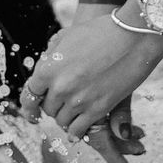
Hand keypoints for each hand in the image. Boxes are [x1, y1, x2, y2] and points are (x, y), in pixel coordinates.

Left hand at [20, 6, 162, 162]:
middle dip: (53, 106)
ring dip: (66, 117)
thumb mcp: (67, 37)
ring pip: (62, 121)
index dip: (29, 106)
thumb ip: (50, 57)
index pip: (29, 96)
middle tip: (63, 101)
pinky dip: (76, 131)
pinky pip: (78, 129)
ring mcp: (79, 101)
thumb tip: (43, 71)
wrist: (132, 36)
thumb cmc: (100, 31)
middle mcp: (60, 88)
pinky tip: (78, 129)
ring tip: (74, 110)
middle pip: (48, 109)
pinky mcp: (98, 110)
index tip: (33, 112)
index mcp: (48, 69)